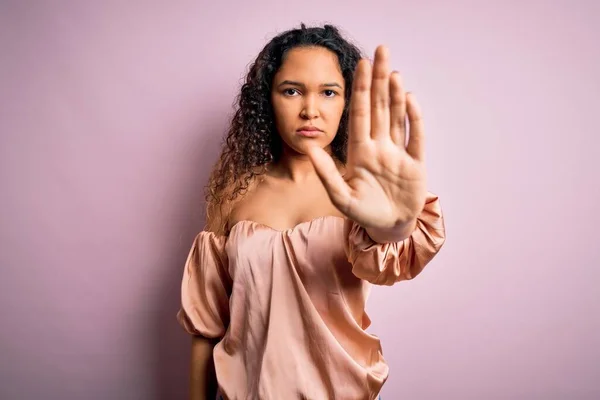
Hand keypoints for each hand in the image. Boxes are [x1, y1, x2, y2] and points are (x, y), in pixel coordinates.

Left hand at [308, 45, 426, 238]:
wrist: (387, 228)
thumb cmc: (362, 212)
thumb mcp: (340, 196)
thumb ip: (326, 172)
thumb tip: (308, 147)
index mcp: (360, 152)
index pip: (360, 114)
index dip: (360, 90)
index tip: (360, 65)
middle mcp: (379, 147)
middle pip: (379, 107)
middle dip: (379, 80)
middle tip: (381, 51)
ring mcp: (398, 154)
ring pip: (397, 117)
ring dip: (396, 94)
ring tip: (393, 71)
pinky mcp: (415, 164)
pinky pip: (415, 138)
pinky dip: (413, 119)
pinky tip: (410, 99)